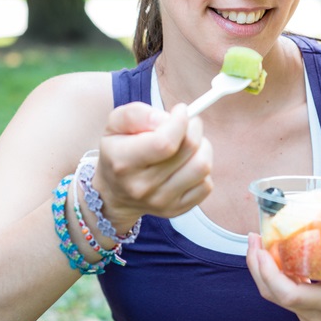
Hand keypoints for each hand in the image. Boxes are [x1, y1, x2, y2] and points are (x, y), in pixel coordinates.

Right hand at [95, 102, 212, 225]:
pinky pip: (206, 185)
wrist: (114, 194)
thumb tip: (167, 118)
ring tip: (190, 143)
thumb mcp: (115, 125)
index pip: (164, 142)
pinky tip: (187, 164)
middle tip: (187, 123)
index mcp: (123, 162)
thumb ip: (136, 114)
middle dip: (193, 128)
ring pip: (202, 167)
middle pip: (188, 150)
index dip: (180, 121)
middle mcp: (142, 186)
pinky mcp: (177, 210)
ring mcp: (161, 201)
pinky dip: (202, 169)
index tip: (180, 111)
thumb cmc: (119, 151)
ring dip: (202, 147)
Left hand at [246, 229, 320, 320]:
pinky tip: (277, 256)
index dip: (267, 273)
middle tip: (254, 236)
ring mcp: (313, 319)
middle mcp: (317, 316)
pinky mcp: (313, 317)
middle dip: (257, 266)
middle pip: (273, 294)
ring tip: (261, 242)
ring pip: (277, 297)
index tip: (260, 247)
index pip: (287, 294)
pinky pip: (286, 298)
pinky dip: (277, 278)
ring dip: (264, 271)